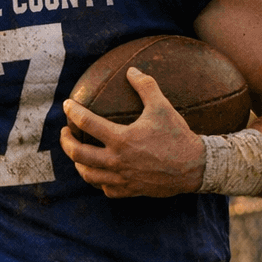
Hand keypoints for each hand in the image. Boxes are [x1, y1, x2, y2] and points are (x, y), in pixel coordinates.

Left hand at [60, 66, 205, 197]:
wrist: (196, 168)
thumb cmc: (178, 136)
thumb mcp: (163, 107)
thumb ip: (146, 86)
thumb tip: (131, 70)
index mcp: (121, 139)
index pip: (86, 123)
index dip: (72, 112)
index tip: (67, 105)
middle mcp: (117, 160)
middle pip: (78, 153)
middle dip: (66, 141)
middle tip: (66, 132)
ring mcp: (122, 178)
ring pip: (87, 174)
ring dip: (77, 163)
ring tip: (77, 153)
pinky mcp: (130, 191)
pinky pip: (106, 189)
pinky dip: (98, 180)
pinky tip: (99, 172)